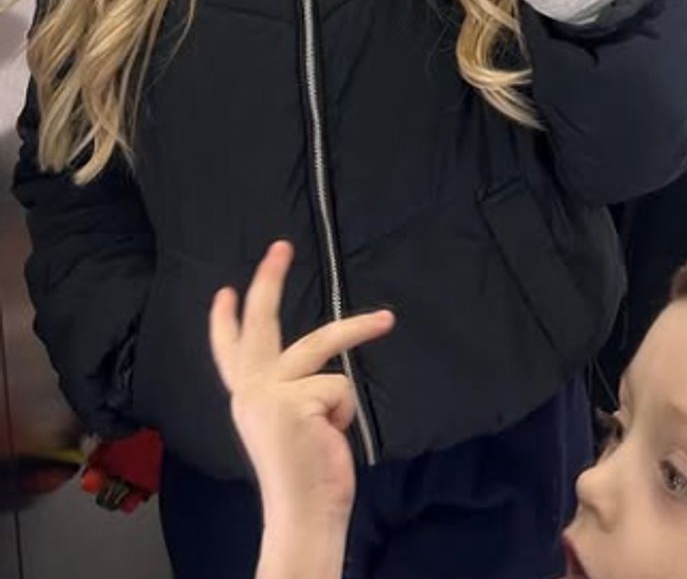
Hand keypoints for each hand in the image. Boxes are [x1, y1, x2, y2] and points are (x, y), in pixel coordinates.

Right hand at [209, 241, 393, 533]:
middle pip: (261, 323)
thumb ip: (291, 394)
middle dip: (269, 279)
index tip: (225, 290)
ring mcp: (269, 393)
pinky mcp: (294, 401)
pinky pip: (341, 385)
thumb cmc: (307, 475)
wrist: (304, 514)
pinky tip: (331, 436)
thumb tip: (322, 374)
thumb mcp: (290, 426)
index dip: (226, 321)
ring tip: (387, 319)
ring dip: (359, 327)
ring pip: (323, 344)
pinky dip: (346, 412)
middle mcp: (250, 391)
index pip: (230, 353)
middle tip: (281, 245)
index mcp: (248, 399)